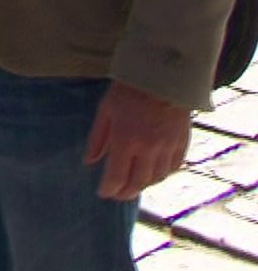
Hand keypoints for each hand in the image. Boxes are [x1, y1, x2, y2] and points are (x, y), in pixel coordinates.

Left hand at [85, 81, 192, 200]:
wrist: (164, 76)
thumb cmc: (129, 91)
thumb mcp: (106, 111)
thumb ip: (98, 139)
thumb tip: (89, 162)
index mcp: (126, 140)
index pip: (116, 176)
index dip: (108, 189)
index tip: (102, 193)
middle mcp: (148, 149)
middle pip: (138, 183)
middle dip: (126, 192)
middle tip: (117, 194)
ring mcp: (167, 147)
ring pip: (157, 178)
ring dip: (144, 185)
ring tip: (133, 184)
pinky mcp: (182, 143)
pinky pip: (173, 168)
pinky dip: (162, 175)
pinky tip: (153, 173)